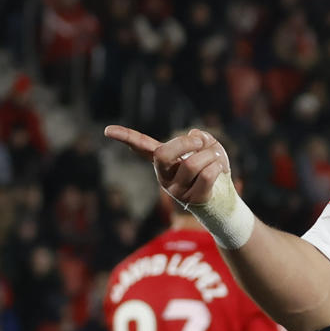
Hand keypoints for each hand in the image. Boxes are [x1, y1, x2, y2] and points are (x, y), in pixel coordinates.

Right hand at [104, 124, 232, 209]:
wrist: (223, 200)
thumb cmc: (213, 170)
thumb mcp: (210, 148)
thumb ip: (202, 138)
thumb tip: (195, 134)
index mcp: (165, 161)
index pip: (141, 147)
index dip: (125, 137)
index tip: (106, 130)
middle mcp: (164, 176)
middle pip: (163, 154)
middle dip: (184, 143)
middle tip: (200, 142)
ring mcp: (175, 190)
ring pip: (191, 163)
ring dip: (210, 155)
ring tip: (217, 158)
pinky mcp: (191, 200)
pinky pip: (207, 175)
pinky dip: (218, 166)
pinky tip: (221, 170)